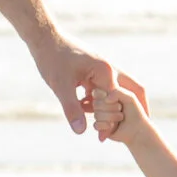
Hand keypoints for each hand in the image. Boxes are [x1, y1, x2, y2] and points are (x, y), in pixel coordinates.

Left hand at [30, 33, 150, 134]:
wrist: (45, 38)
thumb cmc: (52, 58)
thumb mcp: (60, 85)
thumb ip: (72, 108)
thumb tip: (81, 131)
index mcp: (106, 71)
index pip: (119, 101)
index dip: (112, 121)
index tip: (105, 138)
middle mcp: (110, 68)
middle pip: (131, 91)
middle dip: (131, 111)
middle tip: (130, 130)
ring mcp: (103, 68)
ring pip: (117, 91)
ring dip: (114, 107)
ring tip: (111, 126)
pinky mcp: (95, 69)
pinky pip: (105, 87)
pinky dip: (102, 101)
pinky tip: (92, 112)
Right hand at [91, 79, 149, 146]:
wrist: (138, 130)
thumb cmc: (135, 112)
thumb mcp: (129, 97)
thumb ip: (117, 92)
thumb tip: (105, 99)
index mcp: (107, 96)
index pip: (96, 92)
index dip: (104, 96)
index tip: (117, 100)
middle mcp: (102, 105)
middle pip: (96, 104)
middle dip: (111, 107)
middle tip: (121, 109)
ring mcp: (100, 116)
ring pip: (96, 115)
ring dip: (111, 117)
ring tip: (120, 118)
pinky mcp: (100, 127)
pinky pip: (95, 125)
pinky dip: (105, 126)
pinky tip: (112, 126)